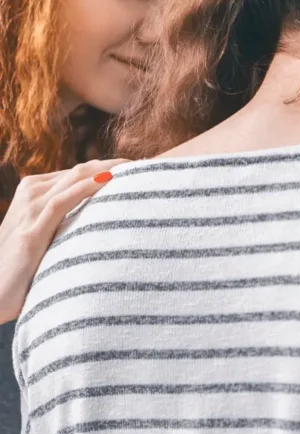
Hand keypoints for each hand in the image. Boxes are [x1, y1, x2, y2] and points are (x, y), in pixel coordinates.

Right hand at [0, 158, 125, 323]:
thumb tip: (105, 216)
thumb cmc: (20, 268)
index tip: (139, 168)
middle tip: (145, 165)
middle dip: (115, 164)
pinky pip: (63, 200)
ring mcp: (29, 209)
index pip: (80, 171)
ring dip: (108, 170)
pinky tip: (109, 181)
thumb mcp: (46, 235)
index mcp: (35, 190)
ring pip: (75, 178)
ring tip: (136, 168)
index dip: (111, 167)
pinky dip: (87, 188)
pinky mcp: (31, 230)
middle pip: (81, 169)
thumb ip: (68, 220)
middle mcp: (31, 192)